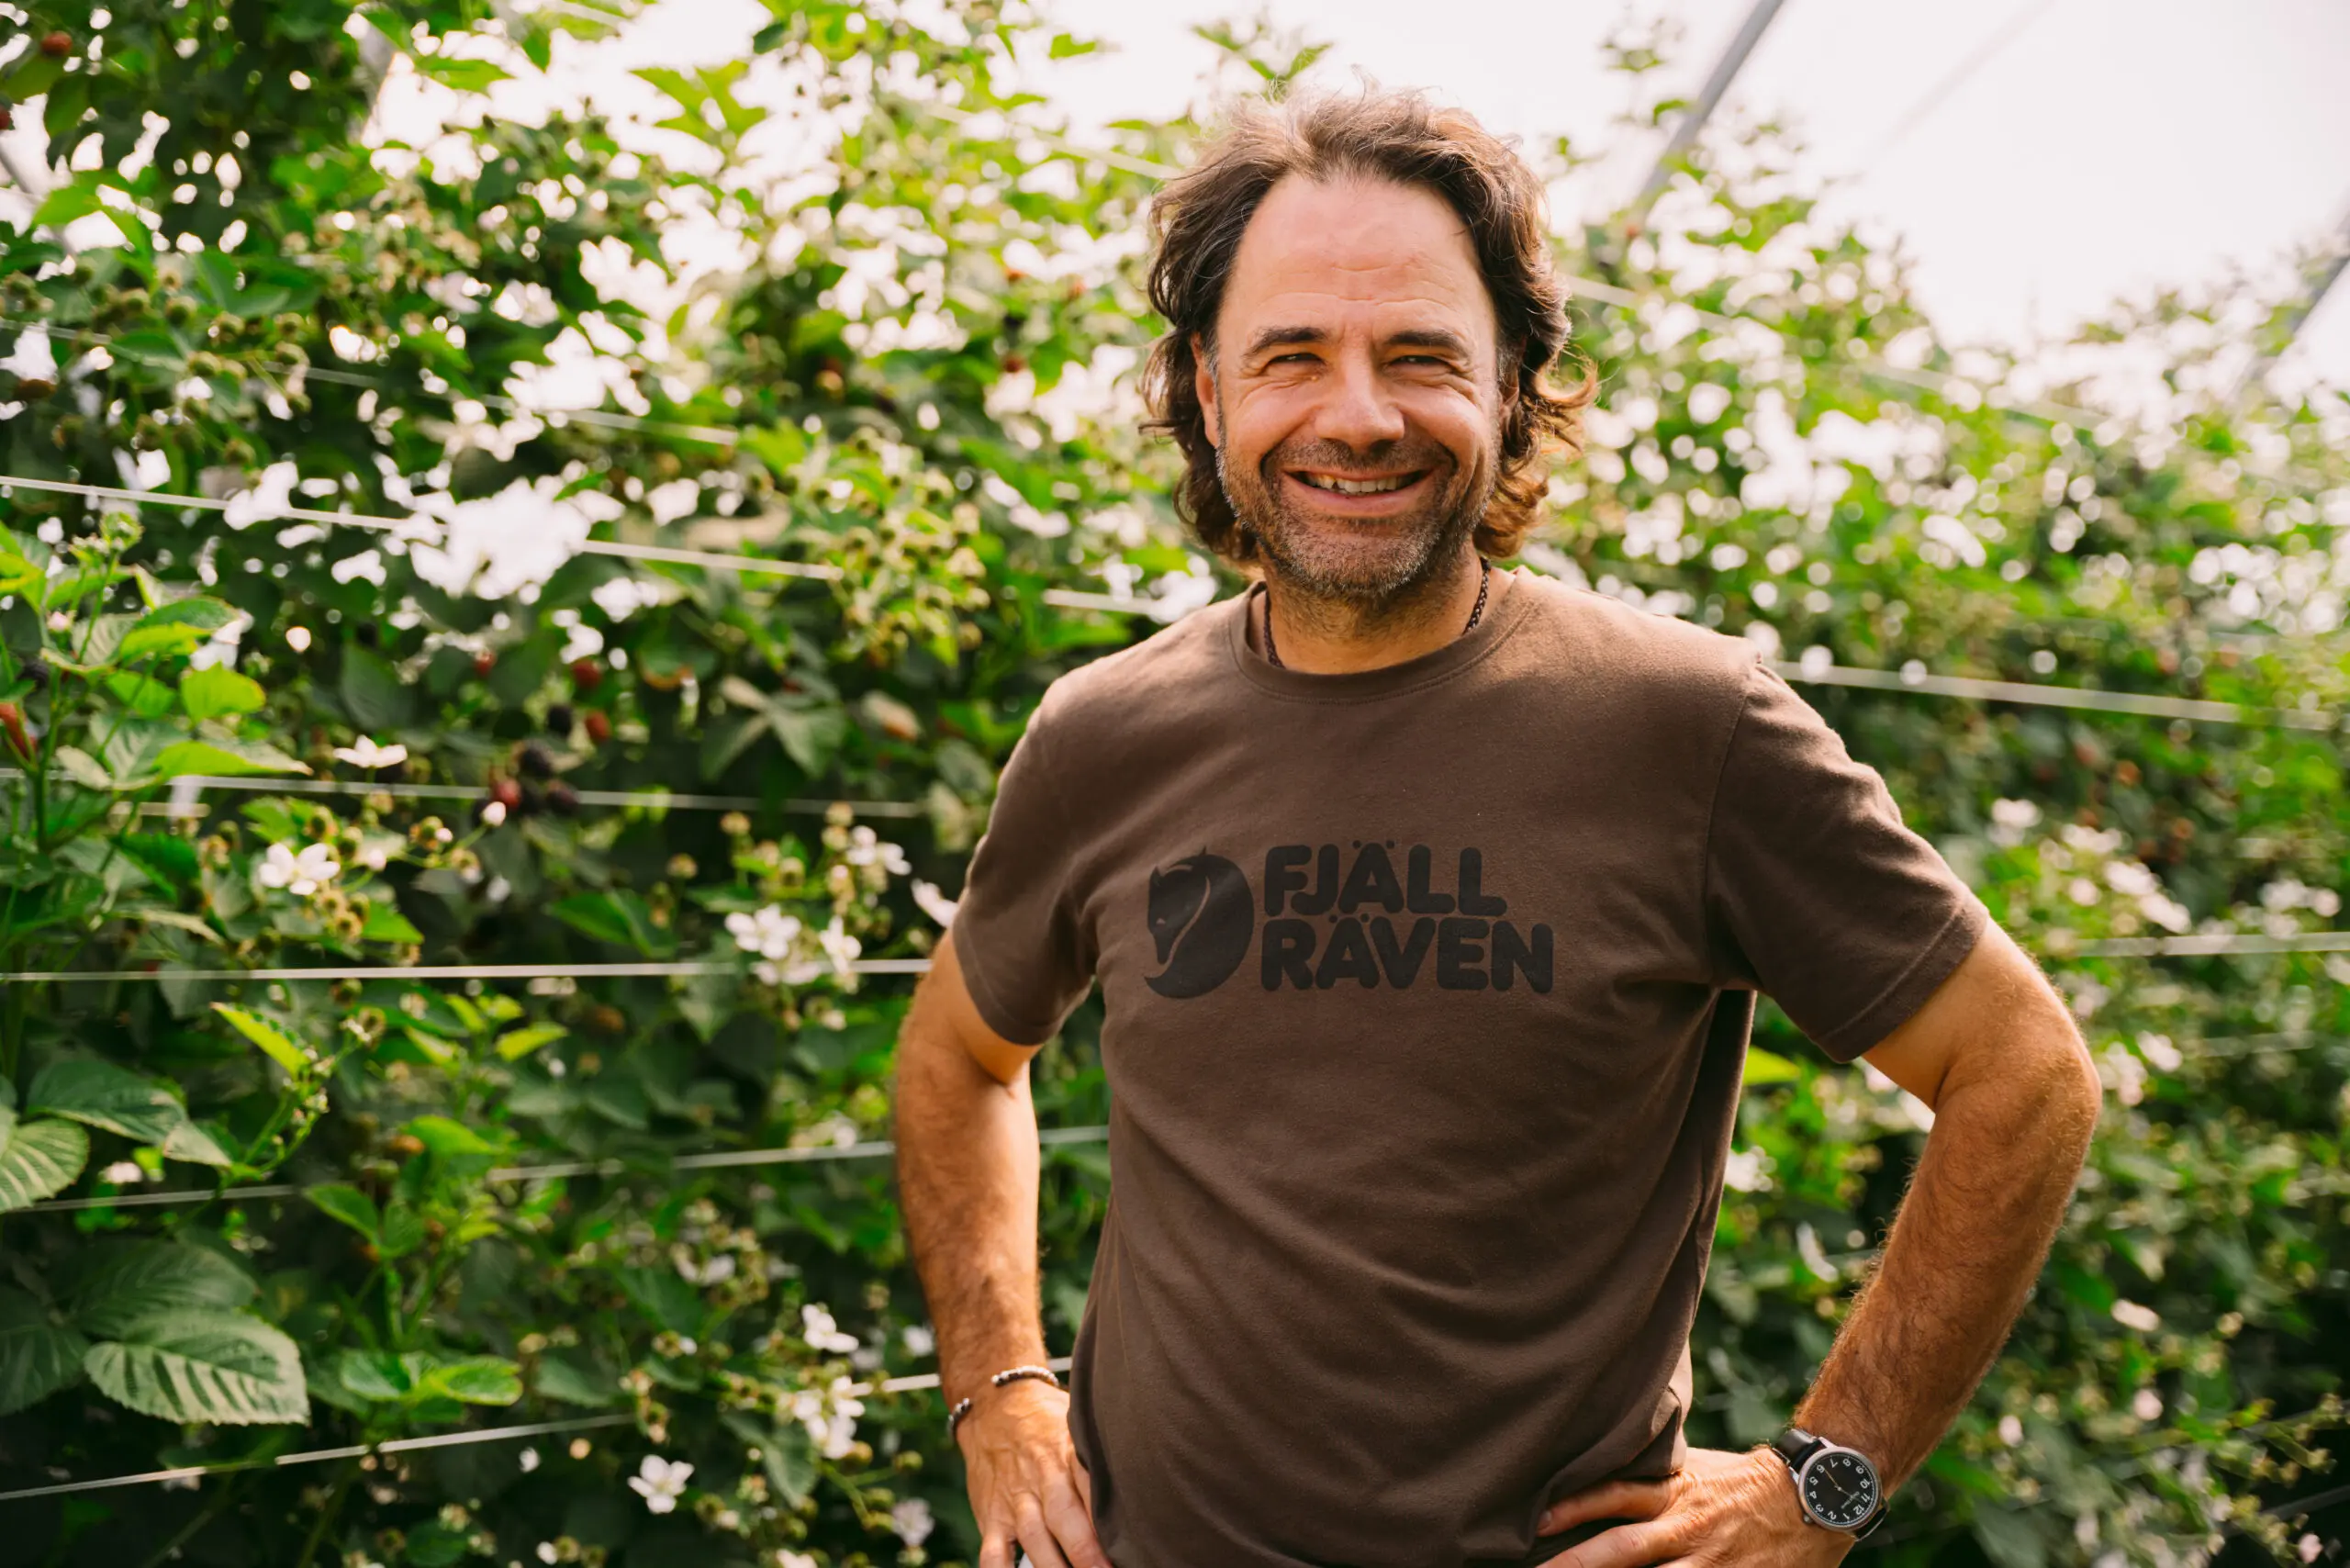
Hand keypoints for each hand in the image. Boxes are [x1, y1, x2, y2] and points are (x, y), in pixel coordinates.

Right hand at [956, 1377, 1111, 1567]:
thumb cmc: (1046, 1420)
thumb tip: (1145, 1478)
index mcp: (1067, 1451)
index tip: (1129, 1541)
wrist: (992, 1405)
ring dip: (1055, 1566)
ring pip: (1034, 1537)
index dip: (1108, 1515)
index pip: (1091, 1483)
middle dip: (1086, 1551)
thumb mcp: (1076, 1423)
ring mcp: (1014, 1499)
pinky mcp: (991, 1517)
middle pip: (1064, 1516)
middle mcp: (1041, 1476)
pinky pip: (992, 1552)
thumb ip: (1099, 1454)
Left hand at [1536, 1447, 1850, 1567]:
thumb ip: (1654, 1475)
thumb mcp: (1696, 1467)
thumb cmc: (1747, 1479)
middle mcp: (1687, 1526)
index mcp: (1675, 1490)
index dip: (1576, 1506)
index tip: (1538, 1520)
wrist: (1817, 1494)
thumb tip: (1607, 1469)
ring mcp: (1710, 1561)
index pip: (1615, 1495)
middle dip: (1578, 1565)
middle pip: (1623, 1549)